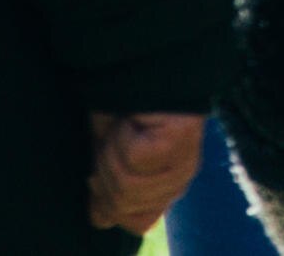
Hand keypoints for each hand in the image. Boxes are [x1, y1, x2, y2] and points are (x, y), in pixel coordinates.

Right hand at [91, 111, 206, 233]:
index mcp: (165, 188)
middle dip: (104, 172)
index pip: (137, 222)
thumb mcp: (105, 154)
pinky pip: (134, 158)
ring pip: (127, 183)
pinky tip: (134, 116)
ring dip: (110, 151)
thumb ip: (107, 190)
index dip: (109, 202)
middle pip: (125, 207)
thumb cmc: (118, 105)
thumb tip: (100, 219)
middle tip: (114, 136)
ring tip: (124, 124)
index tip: (103, 164)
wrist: (129, 61)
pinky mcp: (180, 140)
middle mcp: (179, 178)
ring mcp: (184, 160)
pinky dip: (121, 134)